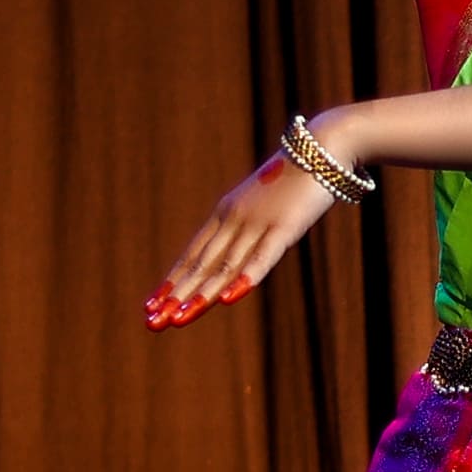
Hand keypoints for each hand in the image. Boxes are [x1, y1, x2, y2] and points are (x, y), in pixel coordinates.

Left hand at [143, 136, 349, 329]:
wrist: (322, 148)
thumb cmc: (294, 179)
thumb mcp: (262, 205)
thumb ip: (248, 230)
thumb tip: (236, 254)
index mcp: (225, 214)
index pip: (193, 254)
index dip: (172, 281)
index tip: (150, 306)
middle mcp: (234, 219)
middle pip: (201, 263)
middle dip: (175, 295)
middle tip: (152, 322)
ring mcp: (258, 223)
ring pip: (224, 265)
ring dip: (200, 294)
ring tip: (177, 319)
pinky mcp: (285, 227)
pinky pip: (262, 257)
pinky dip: (245, 278)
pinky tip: (228, 299)